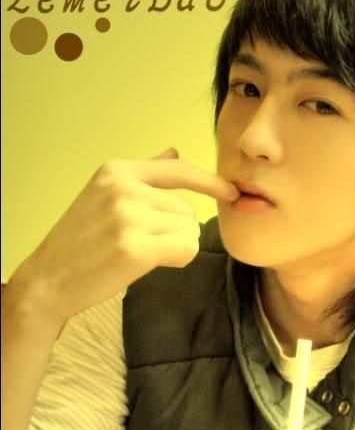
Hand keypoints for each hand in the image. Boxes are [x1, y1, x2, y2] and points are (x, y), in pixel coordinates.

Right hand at [9, 148, 238, 328]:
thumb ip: (144, 174)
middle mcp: (123, 188)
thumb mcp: (105, 195)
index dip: (210, 182)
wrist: (48, 279)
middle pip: (188, 210)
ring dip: (176, 246)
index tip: (231, 192)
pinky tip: (151, 263)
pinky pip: (186, 249)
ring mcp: (128, 217)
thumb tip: (174, 150)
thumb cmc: (81, 241)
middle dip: (177, 230)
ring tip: (142, 253)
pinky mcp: (134, 248)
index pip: (178, 169)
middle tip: (144, 244)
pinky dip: (178, 259)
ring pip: (189, 230)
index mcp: (117, 171)